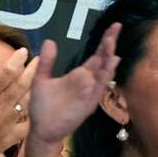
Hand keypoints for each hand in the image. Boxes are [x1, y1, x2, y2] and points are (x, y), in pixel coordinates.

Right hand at [0, 45, 36, 156]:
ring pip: (26, 103)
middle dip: (32, 70)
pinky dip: (28, 116)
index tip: (23, 52)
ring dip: (32, 90)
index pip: (7, 72)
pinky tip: (29, 110)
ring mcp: (7, 124)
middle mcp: (0, 108)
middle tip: (38, 61)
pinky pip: (26, 125)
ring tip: (35, 81)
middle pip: (22, 85)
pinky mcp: (10, 139)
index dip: (17, 60)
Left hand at [27, 24, 121, 145]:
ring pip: (104, 71)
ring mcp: (91, 91)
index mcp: (79, 75)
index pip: (96, 55)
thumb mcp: (41, 79)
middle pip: (103, 59)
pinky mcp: (90, 101)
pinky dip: (106, 75)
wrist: (42, 129)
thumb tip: (50, 41)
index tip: (113, 27)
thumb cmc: (42, 106)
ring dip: (108, 57)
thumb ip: (47, 61)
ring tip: (111, 41)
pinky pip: (100, 86)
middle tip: (116, 27)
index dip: (104, 41)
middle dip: (110, 43)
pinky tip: (111, 63)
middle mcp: (89, 81)